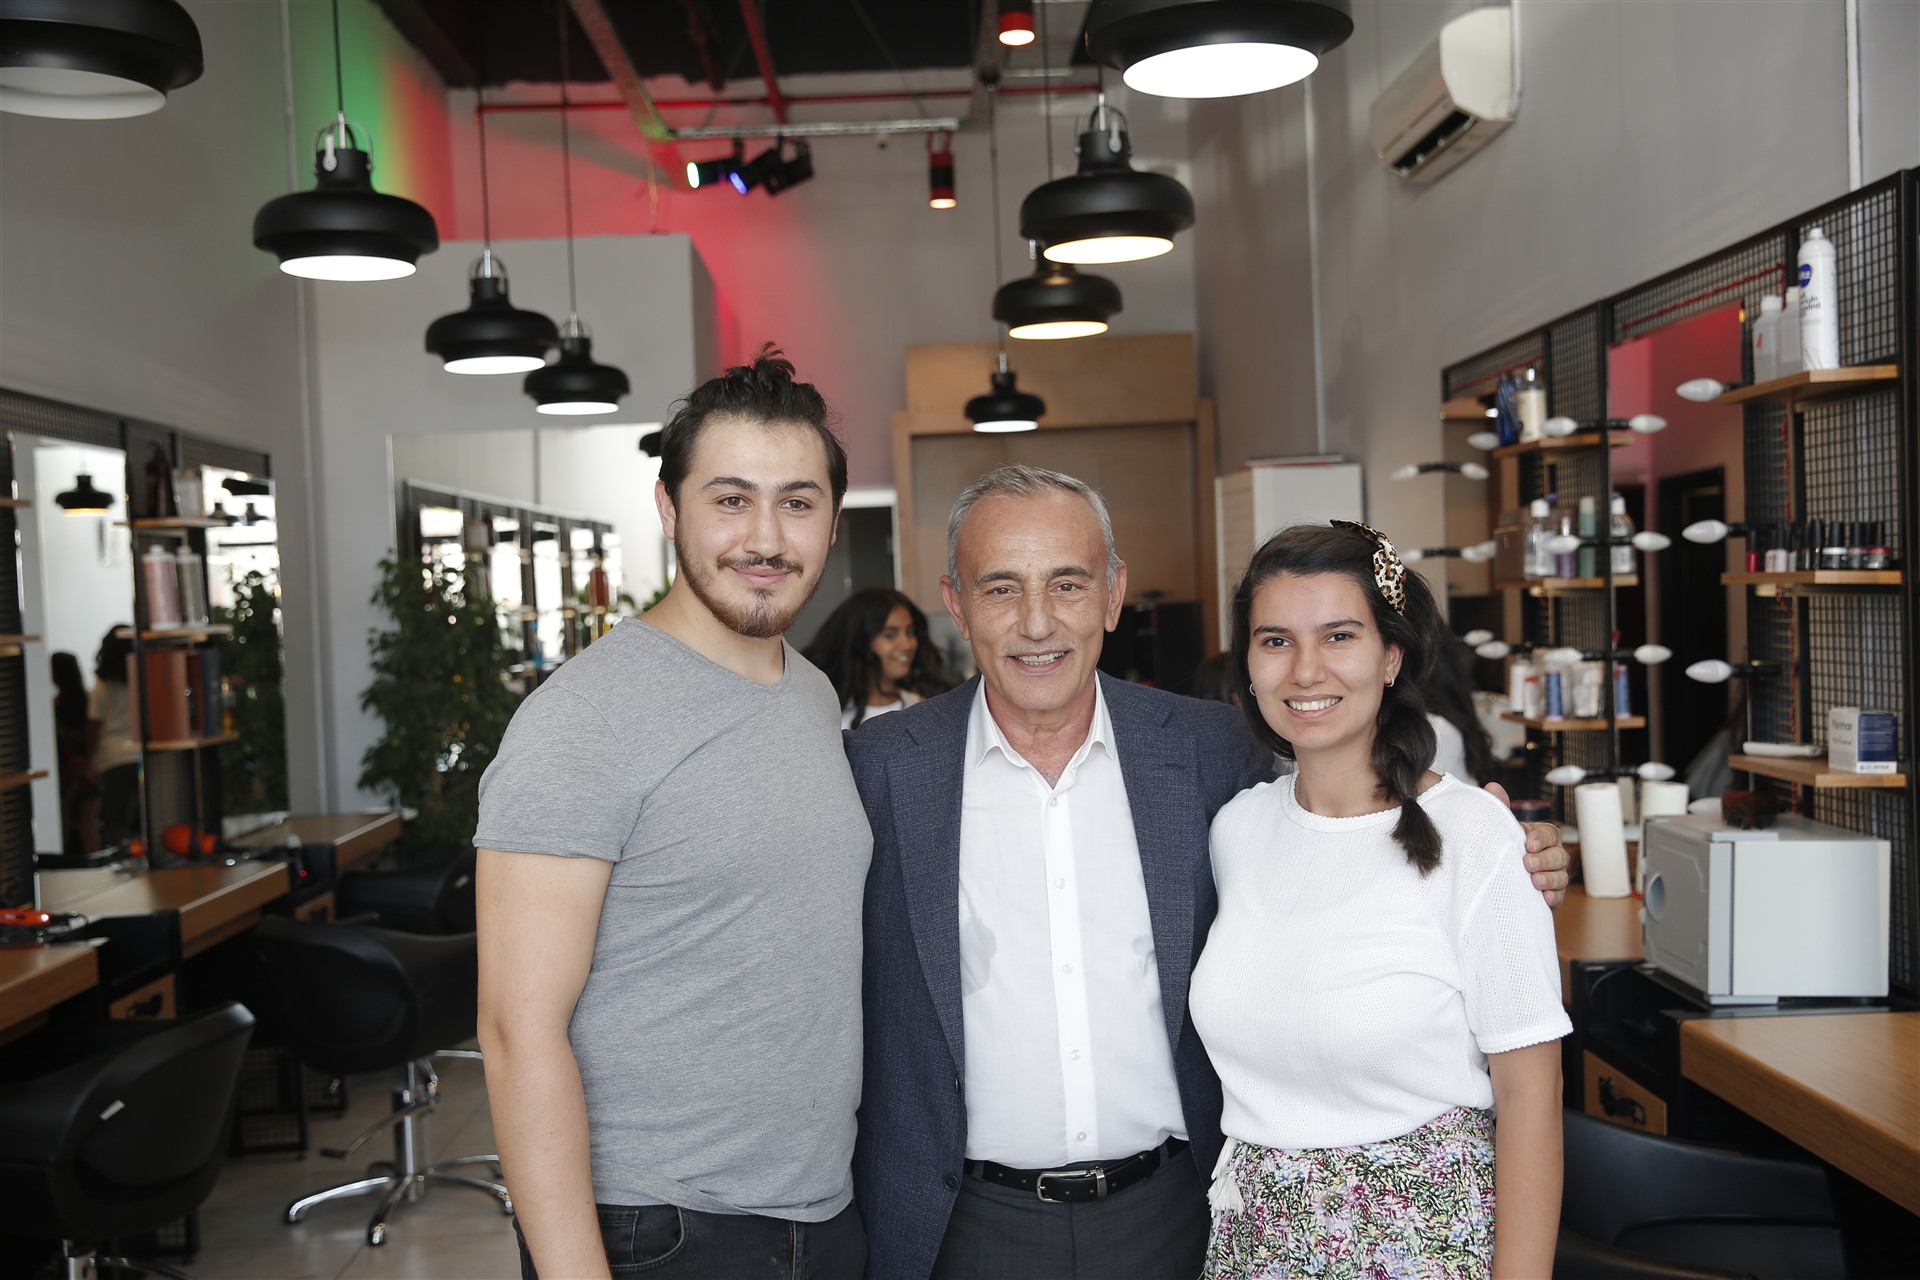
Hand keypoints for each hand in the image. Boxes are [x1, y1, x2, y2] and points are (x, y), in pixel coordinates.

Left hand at [1483, 781, 1568, 907]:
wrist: (1496, 878)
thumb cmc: (1502, 849)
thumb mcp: (1500, 829)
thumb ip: (1499, 808)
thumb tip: (1493, 787)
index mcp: (1540, 836)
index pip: (1549, 833)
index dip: (1541, 838)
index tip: (1528, 843)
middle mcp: (1550, 855)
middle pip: (1558, 855)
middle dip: (1544, 859)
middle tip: (1528, 863)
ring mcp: (1552, 875)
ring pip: (1560, 875)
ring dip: (1549, 878)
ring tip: (1535, 881)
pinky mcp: (1551, 894)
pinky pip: (1559, 895)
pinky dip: (1554, 896)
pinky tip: (1546, 897)